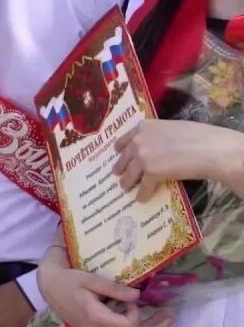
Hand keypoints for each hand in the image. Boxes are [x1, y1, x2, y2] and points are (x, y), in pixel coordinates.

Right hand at [38, 244, 173, 326]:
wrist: (46, 286)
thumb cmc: (66, 279)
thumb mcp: (88, 278)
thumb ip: (113, 288)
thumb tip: (137, 296)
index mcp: (94, 317)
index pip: (128, 326)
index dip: (136, 312)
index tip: (130, 296)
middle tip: (171, 316)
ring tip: (163, 317)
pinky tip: (141, 315)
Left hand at [115, 119, 243, 201]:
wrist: (209, 149)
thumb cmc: (198, 136)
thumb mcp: (171, 128)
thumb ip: (157, 135)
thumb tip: (155, 146)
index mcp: (143, 127)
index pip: (125, 139)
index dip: (120, 148)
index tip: (117, 153)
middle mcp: (138, 141)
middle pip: (124, 157)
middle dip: (120, 167)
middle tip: (117, 173)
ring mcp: (143, 157)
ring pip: (130, 173)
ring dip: (127, 182)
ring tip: (125, 187)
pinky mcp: (151, 173)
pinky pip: (144, 187)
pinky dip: (142, 194)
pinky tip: (141, 199)